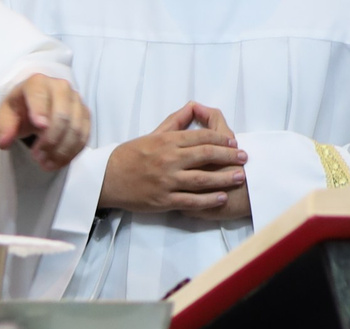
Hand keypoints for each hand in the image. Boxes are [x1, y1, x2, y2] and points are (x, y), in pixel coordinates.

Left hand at [0, 72, 90, 171]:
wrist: (35, 106)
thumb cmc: (19, 110)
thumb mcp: (5, 116)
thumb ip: (4, 128)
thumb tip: (4, 142)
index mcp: (37, 83)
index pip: (40, 95)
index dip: (41, 111)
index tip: (39, 127)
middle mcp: (60, 87)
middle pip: (62, 115)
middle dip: (50, 140)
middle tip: (37, 157)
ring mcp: (76, 100)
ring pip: (75, 127)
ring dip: (61, 150)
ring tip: (45, 164)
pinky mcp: (84, 114)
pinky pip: (84, 135)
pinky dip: (72, 152)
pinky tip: (58, 162)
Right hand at [97, 101, 248, 217]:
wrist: (106, 179)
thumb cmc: (129, 155)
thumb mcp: (152, 133)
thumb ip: (175, 121)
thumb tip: (194, 106)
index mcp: (168, 141)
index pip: (203, 137)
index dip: (222, 139)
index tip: (234, 143)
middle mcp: (169, 160)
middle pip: (207, 155)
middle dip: (229, 157)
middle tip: (243, 158)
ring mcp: (166, 181)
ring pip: (202, 179)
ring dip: (224, 178)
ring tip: (239, 177)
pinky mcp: (162, 200)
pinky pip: (190, 200)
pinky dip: (207, 200)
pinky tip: (220, 197)